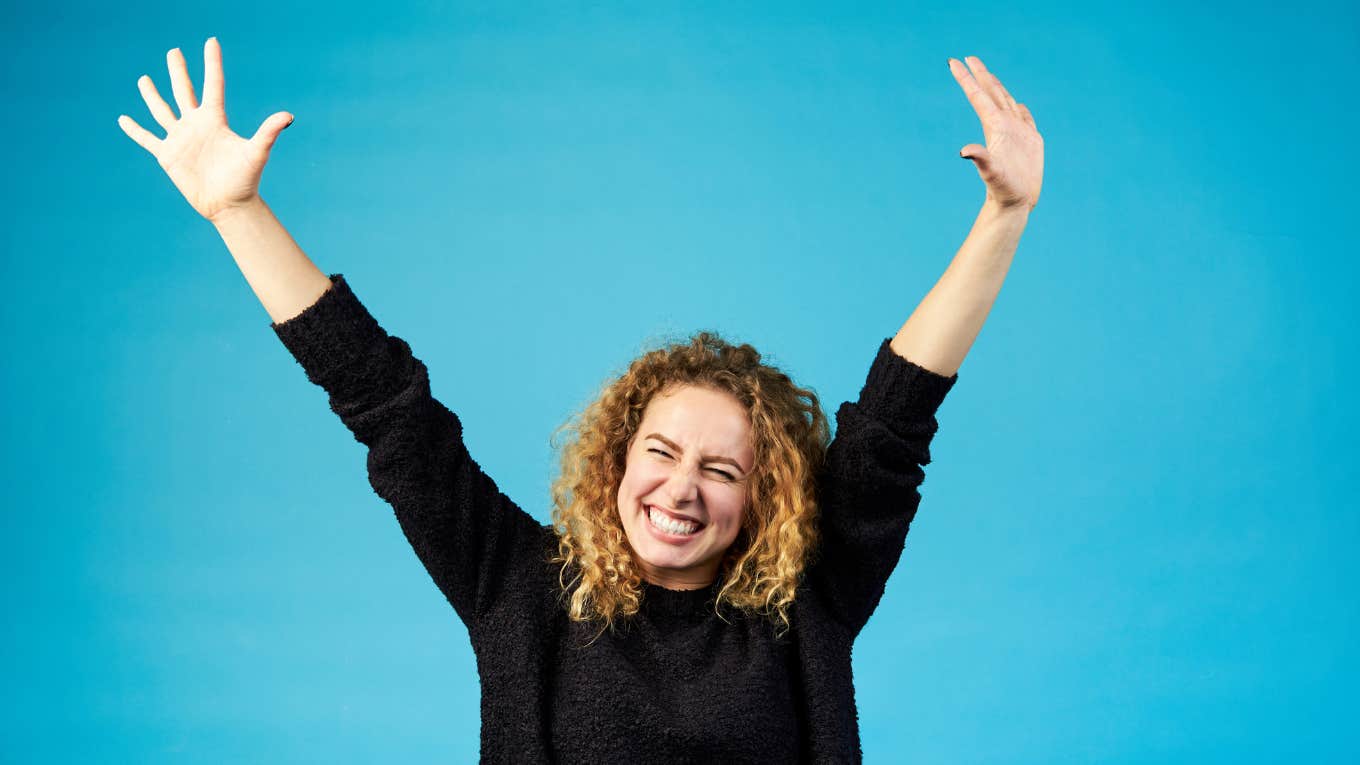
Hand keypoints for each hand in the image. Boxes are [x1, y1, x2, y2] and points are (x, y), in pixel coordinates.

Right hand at [117, 38, 294, 222]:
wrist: (229, 205)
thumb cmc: (245, 179)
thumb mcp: (256, 152)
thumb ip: (268, 132)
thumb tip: (288, 116)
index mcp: (215, 120)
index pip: (212, 84)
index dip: (212, 63)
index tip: (211, 41)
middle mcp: (196, 125)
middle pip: (183, 91)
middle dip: (178, 71)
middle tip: (173, 52)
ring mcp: (180, 139)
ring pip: (162, 110)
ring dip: (152, 95)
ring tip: (144, 79)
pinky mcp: (167, 155)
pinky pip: (147, 139)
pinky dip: (135, 130)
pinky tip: (123, 120)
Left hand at [948, 56, 1043, 210]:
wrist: (1015, 203)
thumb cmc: (1003, 189)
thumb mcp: (992, 172)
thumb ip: (981, 159)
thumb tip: (964, 151)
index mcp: (995, 127)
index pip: (977, 96)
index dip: (966, 78)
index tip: (953, 62)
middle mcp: (1004, 126)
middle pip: (990, 93)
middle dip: (980, 75)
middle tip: (968, 58)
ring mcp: (1017, 133)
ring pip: (1006, 102)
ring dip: (997, 87)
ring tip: (988, 74)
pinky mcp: (1031, 142)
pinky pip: (1026, 119)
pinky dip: (1022, 109)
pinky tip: (1018, 104)